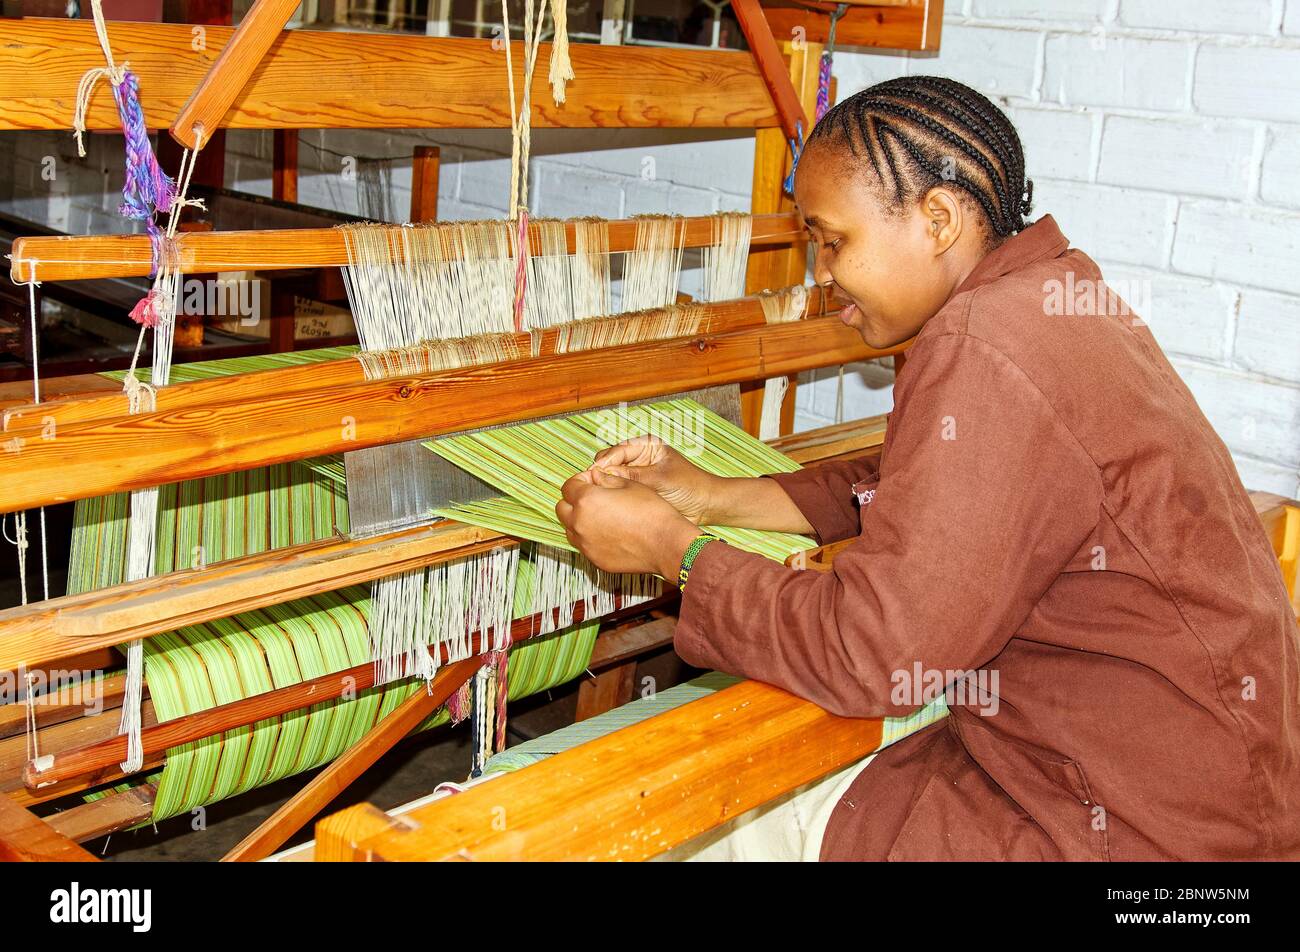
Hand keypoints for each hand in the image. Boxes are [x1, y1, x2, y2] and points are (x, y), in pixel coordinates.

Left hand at [556, 467, 699, 577]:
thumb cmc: (651, 512)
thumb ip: (606, 479)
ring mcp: (586, 544)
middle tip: (593, 497)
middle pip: (562, 508)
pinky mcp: (595, 559)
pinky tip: (609, 533)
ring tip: (601, 517)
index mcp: (587, 500)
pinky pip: (584, 545)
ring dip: (579, 520)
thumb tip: (594, 477)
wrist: (665, 544)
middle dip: (574, 500)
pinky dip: (590, 537)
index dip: (580, 480)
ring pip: (570, 529)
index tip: (592, 481)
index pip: (568, 486)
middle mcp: (580, 523)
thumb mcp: (630, 485)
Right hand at [588, 434, 719, 524]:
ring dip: (606, 484)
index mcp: (646, 445)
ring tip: (599, 494)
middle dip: (602, 472)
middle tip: (594, 485)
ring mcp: (636, 473)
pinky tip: (608, 501)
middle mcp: (639, 457)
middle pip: (610, 461)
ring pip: (611, 476)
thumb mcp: (659, 479)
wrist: (704, 505)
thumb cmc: (689, 486)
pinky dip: (612, 494)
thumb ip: (632, 475)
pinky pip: (618, 489)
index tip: (594, 473)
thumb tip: (603, 474)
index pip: (618, 450)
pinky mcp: (636, 489)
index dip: (605, 462)